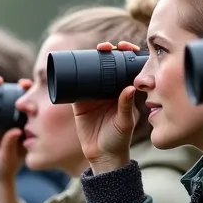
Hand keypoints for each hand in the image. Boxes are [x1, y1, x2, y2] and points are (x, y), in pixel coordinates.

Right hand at [0, 76, 28, 186]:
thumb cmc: (5, 168)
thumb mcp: (9, 156)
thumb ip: (11, 145)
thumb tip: (15, 131)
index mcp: (21, 126)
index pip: (27, 107)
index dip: (29, 95)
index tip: (28, 87)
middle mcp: (9, 122)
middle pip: (12, 100)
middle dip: (14, 87)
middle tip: (15, 81)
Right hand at [72, 42, 140, 174]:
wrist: (102, 156)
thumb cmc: (119, 139)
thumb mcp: (125, 122)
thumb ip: (126, 106)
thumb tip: (129, 88)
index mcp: (123, 92)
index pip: (125, 68)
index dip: (126, 55)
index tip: (126, 47)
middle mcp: (109, 90)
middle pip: (107, 65)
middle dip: (108, 52)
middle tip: (106, 47)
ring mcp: (93, 95)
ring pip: (91, 71)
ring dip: (91, 58)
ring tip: (95, 51)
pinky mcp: (79, 103)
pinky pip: (74, 85)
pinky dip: (72, 75)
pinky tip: (73, 64)